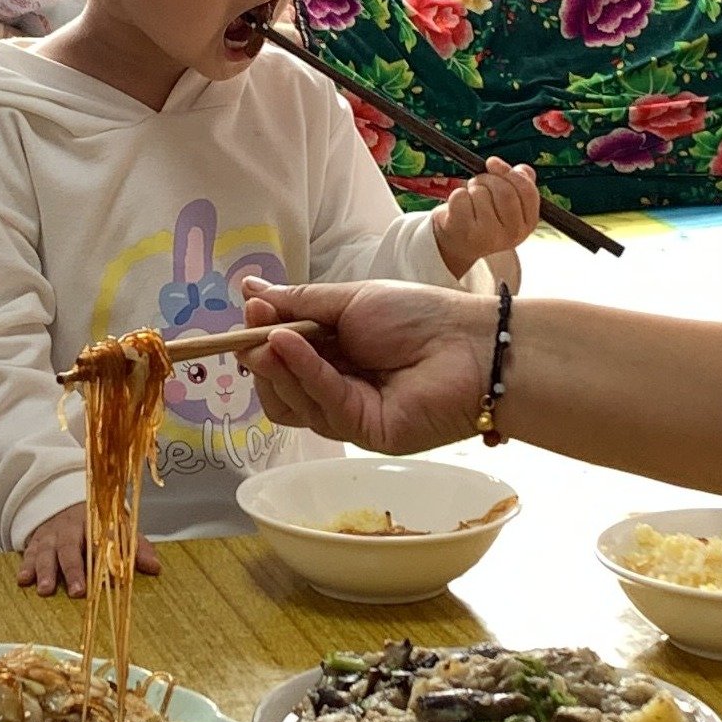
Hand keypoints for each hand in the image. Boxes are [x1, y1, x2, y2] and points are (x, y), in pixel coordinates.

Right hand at [16, 499, 160, 596]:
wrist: (65, 503)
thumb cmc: (95, 523)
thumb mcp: (119, 528)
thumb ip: (136, 548)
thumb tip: (155, 567)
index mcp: (95, 523)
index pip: (101, 538)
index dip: (104, 557)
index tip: (108, 578)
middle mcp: (71, 527)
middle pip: (71, 547)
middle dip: (73, 569)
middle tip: (76, 591)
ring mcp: (51, 534)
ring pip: (47, 551)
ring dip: (45, 570)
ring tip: (45, 590)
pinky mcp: (36, 541)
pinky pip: (29, 552)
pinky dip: (26, 565)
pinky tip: (23, 580)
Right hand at [237, 276, 497, 452]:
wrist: (474, 344)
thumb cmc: (419, 315)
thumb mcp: (349, 300)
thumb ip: (298, 302)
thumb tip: (248, 289)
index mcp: (334, 355)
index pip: (281, 356)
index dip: (261, 337)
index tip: (248, 310)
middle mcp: (337, 387)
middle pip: (278, 388)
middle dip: (261, 356)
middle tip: (254, 325)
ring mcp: (349, 414)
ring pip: (292, 403)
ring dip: (277, 366)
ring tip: (272, 334)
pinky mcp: (363, 432)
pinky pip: (323, 402)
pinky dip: (303, 371)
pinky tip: (289, 343)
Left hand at [430, 158, 541, 276]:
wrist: (458, 244)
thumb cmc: (484, 217)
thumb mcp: (506, 204)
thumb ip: (518, 184)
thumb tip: (522, 169)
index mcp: (527, 224)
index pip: (527, 191)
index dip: (510, 172)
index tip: (493, 164)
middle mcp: (513, 234)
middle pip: (505, 190)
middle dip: (487, 178)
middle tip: (478, 182)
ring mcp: (489, 236)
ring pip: (481, 192)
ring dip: (471, 188)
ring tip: (469, 200)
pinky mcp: (466, 233)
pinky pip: (461, 197)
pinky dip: (456, 195)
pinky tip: (458, 208)